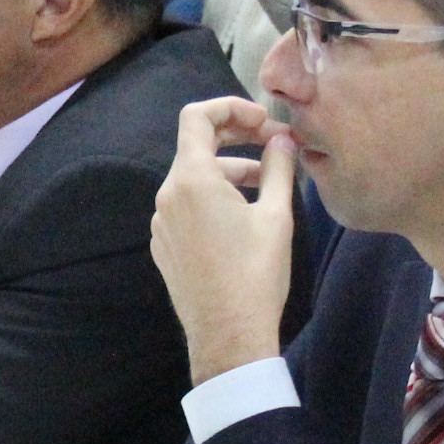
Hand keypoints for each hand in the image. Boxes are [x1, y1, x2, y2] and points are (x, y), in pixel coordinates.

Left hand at [150, 97, 296, 385]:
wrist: (228, 335)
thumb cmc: (256, 273)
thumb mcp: (276, 215)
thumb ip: (278, 167)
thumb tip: (282, 138)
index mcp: (191, 180)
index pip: (197, 117)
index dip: (231, 108)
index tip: (263, 121)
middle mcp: (167, 195)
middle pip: (196, 145)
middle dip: (236, 138)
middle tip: (273, 145)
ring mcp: (161, 222)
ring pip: (194, 179)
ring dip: (229, 171)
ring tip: (269, 185)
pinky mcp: (164, 245)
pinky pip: (186, 206)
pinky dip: (213, 198)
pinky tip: (244, 217)